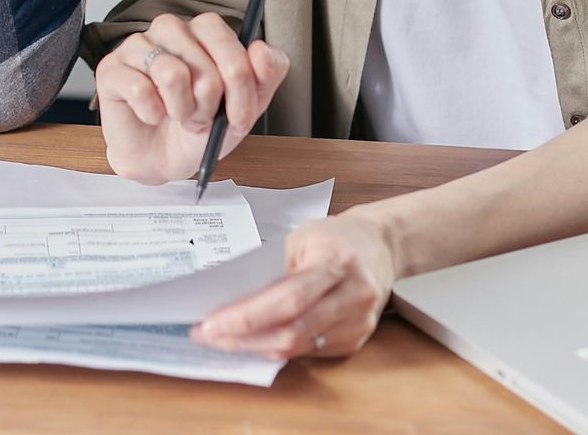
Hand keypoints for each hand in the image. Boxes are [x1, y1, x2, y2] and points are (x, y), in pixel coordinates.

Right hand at [95, 12, 289, 184]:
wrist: (162, 160)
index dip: (239, 86)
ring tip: (177, 116)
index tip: (238, 115)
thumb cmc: (200, 127)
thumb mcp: (245, 106)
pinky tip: (151, 115)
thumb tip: (261, 50)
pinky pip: (140, 90)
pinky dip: (153, 114)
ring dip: (181, 111)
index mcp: (205, 30)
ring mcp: (138, 45)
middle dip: (209, 106)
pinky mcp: (112, 68)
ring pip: (172, 74)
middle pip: (204, 66)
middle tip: (200, 117)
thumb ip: (266, 75)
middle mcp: (171, 28)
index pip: (229, 43)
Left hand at [192, 211, 395, 359]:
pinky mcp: (355, 340)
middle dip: (244, 338)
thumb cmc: (334, 236)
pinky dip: (278, 348)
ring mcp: (358, 323)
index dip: (248, 316)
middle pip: (292, 330)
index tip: (211, 323)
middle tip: (207, 335)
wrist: (380, 245)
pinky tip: (255, 340)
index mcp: (336, 262)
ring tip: (223, 339)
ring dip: (256, 347)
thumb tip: (231, 297)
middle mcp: (352, 296)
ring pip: (299, 347)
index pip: (288, 298)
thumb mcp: (301, 236)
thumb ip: (273, 267)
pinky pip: (309, 351)